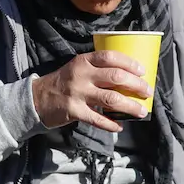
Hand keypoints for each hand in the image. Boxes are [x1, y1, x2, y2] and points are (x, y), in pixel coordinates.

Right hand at [31, 50, 152, 132]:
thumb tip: (127, 77)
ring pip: (111, 99)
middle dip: (136, 85)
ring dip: (130, 106)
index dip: (129, 63)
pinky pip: (98, 119)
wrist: (36, 99)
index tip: (143, 71)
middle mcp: (81, 75)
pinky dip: (111, 124)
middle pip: (116, 77)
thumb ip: (96, 69)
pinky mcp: (74, 111)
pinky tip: (119, 126)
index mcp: (83, 61)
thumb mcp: (76, 68)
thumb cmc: (62, 82)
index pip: (110, 57)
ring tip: (141, 111)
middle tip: (147, 92)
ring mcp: (77, 94)